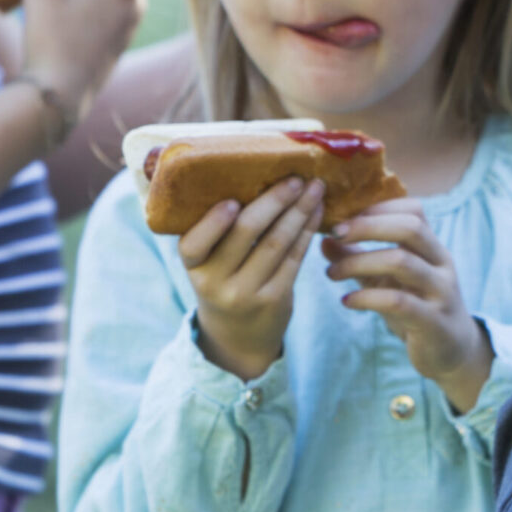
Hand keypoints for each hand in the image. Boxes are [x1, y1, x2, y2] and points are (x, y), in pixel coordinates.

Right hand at [182, 178, 324, 379]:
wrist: (238, 336)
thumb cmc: (223, 282)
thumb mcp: (209, 264)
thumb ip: (219, 232)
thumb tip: (250, 174)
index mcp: (194, 267)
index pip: (193, 245)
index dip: (212, 223)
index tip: (232, 201)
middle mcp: (215, 283)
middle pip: (245, 234)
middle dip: (274, 201)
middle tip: (294, 178)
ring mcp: (246, 293)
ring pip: (277, 243)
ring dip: (299, 210)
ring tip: (315, 187)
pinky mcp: (275, 299)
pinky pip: (295, 258)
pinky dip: (308, 231)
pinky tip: (318, 211)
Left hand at [323, 200, 491, 411]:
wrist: (452, 351)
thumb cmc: (417, 309)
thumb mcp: (387, 281)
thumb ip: (358, 259)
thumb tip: (324, 240)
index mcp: (432, 248)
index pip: (414, 211)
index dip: (379, 208)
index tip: (345, 219)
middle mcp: (441, 264)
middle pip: (410, 228)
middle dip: (368, 226)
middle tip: (335, 234)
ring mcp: (440, 291)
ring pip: (402, 262)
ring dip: (360, 262)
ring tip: (332, 273)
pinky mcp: (433, 321)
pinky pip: (398, 302)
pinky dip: (367, 298)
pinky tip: (347, 301)